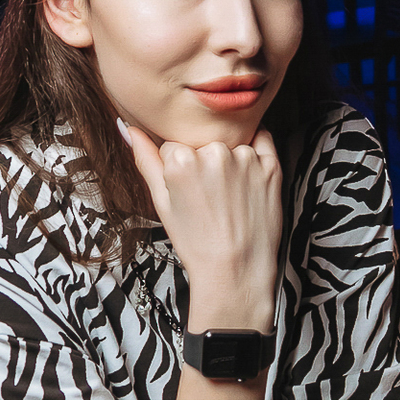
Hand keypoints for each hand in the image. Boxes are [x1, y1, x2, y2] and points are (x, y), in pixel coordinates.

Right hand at [119, 121, 282, 325]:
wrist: (237, 270)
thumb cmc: (197, 242)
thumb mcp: (162, 203)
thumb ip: (145, 160)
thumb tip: (129, 128)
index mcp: (180, 160)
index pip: (173, 146)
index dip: (179, 170)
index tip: (189, 192)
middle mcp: (213, 152)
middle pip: (202, 142)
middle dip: (203, 163)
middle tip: (210, 198)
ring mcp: (245, 158)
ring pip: (230, 143)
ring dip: (229, 160)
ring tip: (229, 196)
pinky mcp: (271, 166)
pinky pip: (261, 139)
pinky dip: (255, 151)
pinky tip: (248, 179)